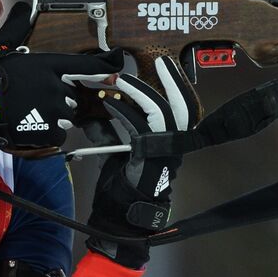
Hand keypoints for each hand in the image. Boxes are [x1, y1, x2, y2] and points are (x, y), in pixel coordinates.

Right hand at [0, 3, 121, 151]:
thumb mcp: (3, 46)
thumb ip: (19, 27)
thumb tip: (23, 6)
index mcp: (49, 65)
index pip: (86, 65)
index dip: (105, 66)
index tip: (118, 65)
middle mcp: (56, 86)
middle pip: (72, 94)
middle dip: (59, 97)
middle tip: (35, 97)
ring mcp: (53, 110)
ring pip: (66, 114)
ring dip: (54, 115)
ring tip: (30, 112)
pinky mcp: (47, 131)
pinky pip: (58, 133)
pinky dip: (48, 133)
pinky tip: (31, 127)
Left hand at [69, 58, 191, 267]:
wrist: (121, 215)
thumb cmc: (122, 186)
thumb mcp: (118, 151)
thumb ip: (110, 131)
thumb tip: (93, 112)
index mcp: (172, 141)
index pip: (183, 107)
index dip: (176, 85)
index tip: (165, 66)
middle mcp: (174, 145)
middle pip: (184, 105)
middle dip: (174, 81)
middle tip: (161, 61)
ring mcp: (164, 150)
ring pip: (161, 110)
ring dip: (140, 91)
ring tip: (123, 79)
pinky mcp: (147, 155)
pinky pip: (137, 124)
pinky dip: (120, 109)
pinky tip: (107, 102)